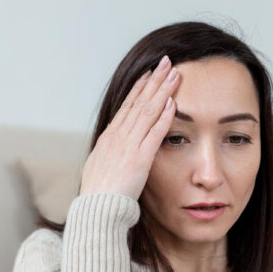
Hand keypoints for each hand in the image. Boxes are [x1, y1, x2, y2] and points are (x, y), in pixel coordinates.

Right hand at [79, 54, 180, 199]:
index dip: (139, 87)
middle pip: (139, 102)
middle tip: (166, 62)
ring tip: (175, 75)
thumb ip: (110, 153)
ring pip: (148, 112)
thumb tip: (113, 145)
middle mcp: (118, 137)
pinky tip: (173, 104)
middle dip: (154, 80)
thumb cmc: (99, 195)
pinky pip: (154, 134)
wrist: (97, 210)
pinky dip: (164, 118)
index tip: (149, 73)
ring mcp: (128, 146)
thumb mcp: (100, 166)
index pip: (127, 105)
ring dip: (163, 92)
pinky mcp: (139, 159)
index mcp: (109, 138)